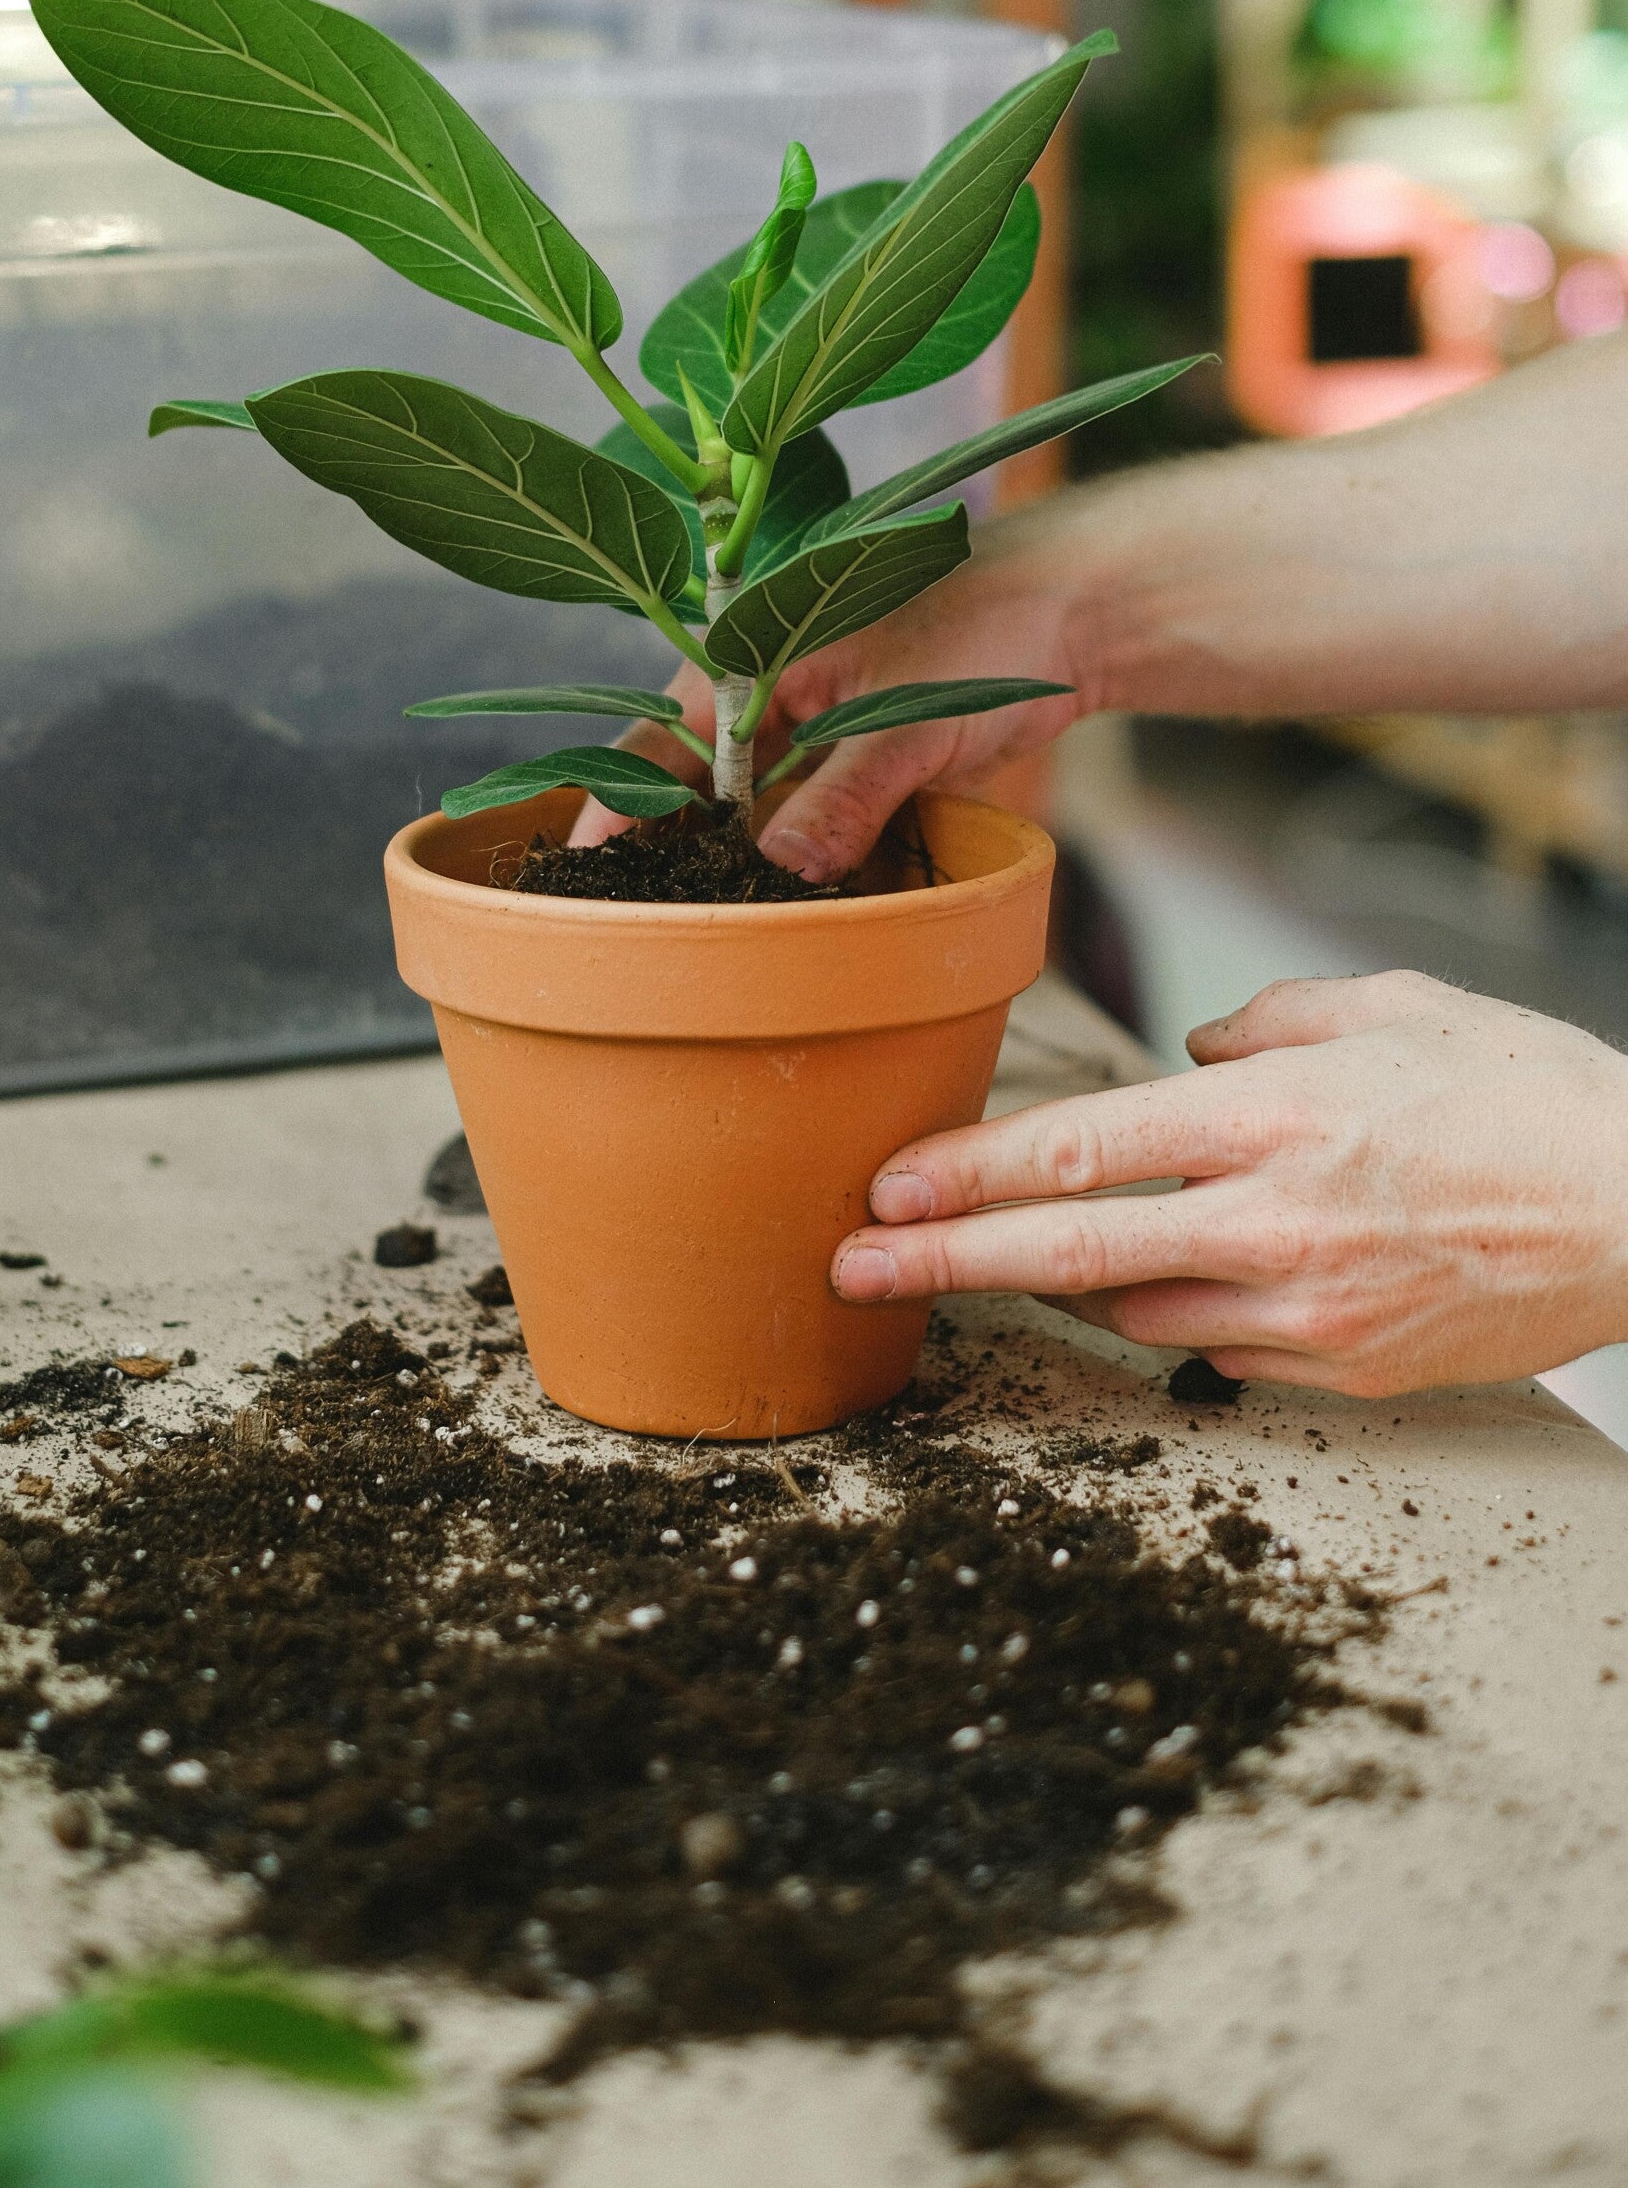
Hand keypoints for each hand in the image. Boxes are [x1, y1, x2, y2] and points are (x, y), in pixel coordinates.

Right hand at [571, 542, 1086, 872]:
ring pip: (746, 807)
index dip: (619, 808)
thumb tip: (780, 872)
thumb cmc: (983, 632)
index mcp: (748, 658)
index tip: (588, 871)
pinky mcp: (850, 756)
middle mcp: (762, 694)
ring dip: (737, 859)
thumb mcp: (907, 721)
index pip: (657, 741)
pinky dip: (796, 855)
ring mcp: (806, 727)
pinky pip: (802, 814)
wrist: (1069, 612)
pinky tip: (786, 904)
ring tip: (708, 927)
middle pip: (691, 782)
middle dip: (671, 847)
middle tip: (644, 921)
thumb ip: (843, 797)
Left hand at [830, 971, 1627, 1395]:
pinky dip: (1186, 1314)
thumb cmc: (1524, 1092)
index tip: (886, 1188)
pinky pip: (1221, 1349)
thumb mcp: (1387, 1007)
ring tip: (1024, 1253)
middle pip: (1066, 1247)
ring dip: (1074, 1279)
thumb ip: (1266, 1022)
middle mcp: (1272, 1219)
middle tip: (851, 1268)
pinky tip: (1186, 1282)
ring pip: (1135, 1307)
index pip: (1077, 1147)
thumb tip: (1194, 1052)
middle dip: (942, 1260)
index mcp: (1272, 1116)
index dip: (965, 1173)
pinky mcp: (1344, 1368)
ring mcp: (1307, 1309)